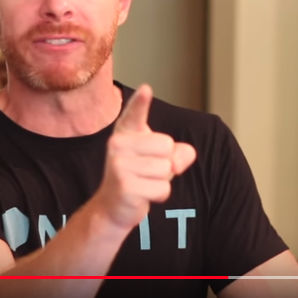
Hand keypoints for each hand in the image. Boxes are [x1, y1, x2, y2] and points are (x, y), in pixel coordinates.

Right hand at [93, 84, 196, 230]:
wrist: (113, 207)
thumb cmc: (140, 176)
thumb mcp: (160, 159)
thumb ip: (177, 153)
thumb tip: (183, 156)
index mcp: (126, 132)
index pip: (135, 113)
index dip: (141, 101)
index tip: (146, 89)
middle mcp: (117, 144)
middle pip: (167, 147)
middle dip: (166, 164)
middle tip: (146, 172)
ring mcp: (119, 165)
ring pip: (166, 169)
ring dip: (162, 181)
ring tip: (144, 183)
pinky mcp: (125, 186)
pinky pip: (163, 188)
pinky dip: (159, 195)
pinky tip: (142, 196)